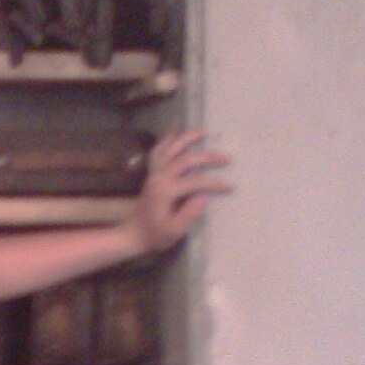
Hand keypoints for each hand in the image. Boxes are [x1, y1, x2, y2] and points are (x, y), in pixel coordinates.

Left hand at [132, 129, 231, 253]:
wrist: (133, 234)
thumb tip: (204, 196)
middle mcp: (160, 177)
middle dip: (208, 156)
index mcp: (166, 191)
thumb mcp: (174, 231)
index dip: (214, 183)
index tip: (231, 186)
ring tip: (203, 131)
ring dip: (187, 138)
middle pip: (186, 159)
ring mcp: (154, 173)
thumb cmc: (155, 235)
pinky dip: (168, 139)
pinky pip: (158, 151)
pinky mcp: (152, 173)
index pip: (196, 181)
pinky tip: (176, 130)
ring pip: (171, 149)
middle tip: (226, 158)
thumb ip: (189, 214)